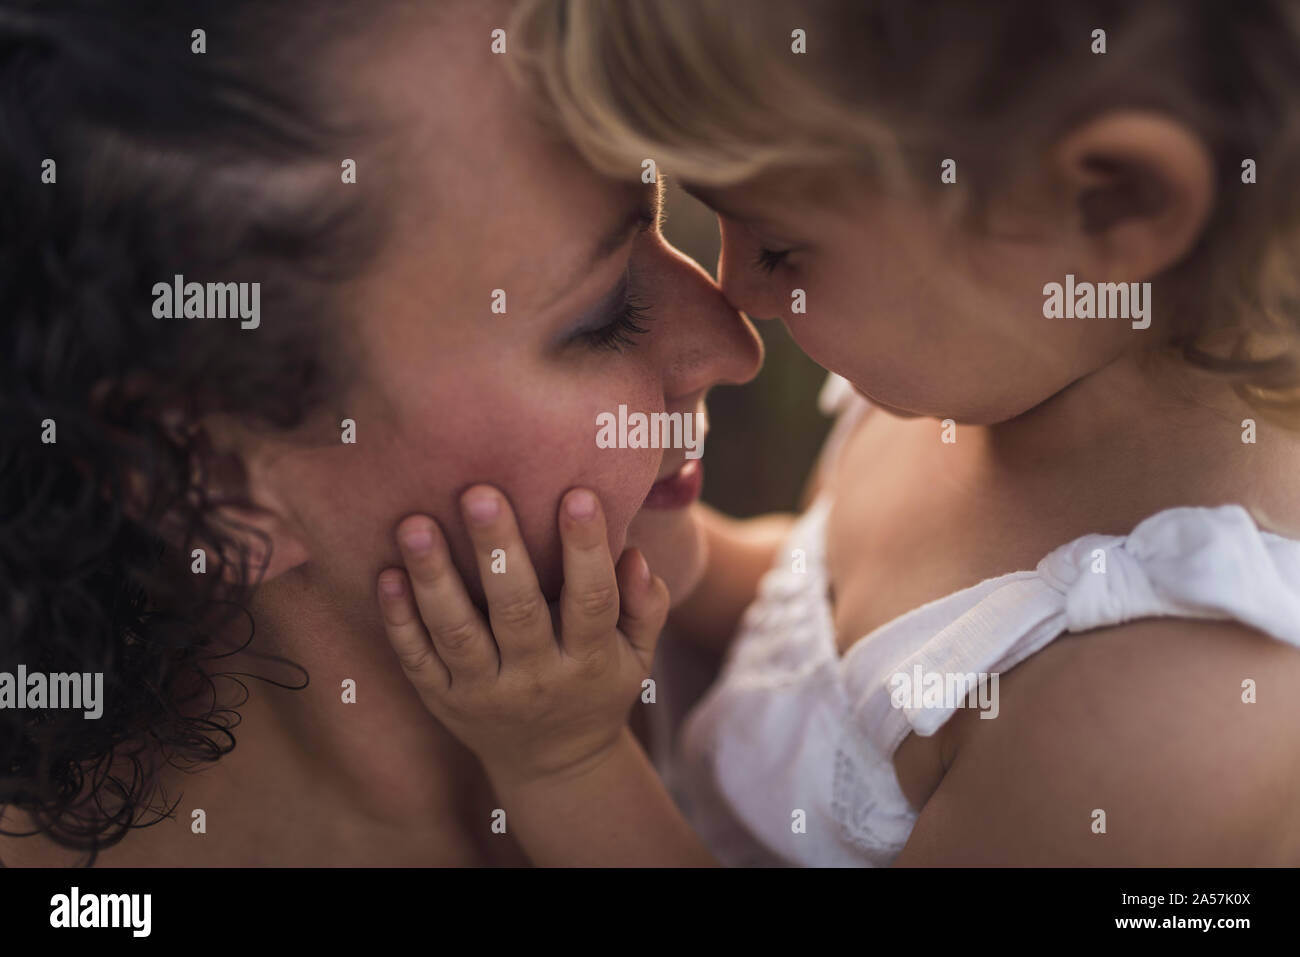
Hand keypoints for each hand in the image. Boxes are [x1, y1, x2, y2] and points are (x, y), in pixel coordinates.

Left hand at [376, 485, 669, 788]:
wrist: (552, 765)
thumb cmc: (598, 687)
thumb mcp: (638, 656)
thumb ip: (645, 605)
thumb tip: (634, 554)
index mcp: (589, 661)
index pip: (592, 601)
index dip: (586, 550)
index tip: (577, 495)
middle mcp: (536, 678)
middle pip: (516, 611)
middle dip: (497, 552)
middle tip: (480, 493)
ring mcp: (483, 692)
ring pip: (457, 633)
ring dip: (434, 578)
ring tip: (415, 524)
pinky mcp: (442, 699)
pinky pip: (417, 658)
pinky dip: (399, 619)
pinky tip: (387, 573)